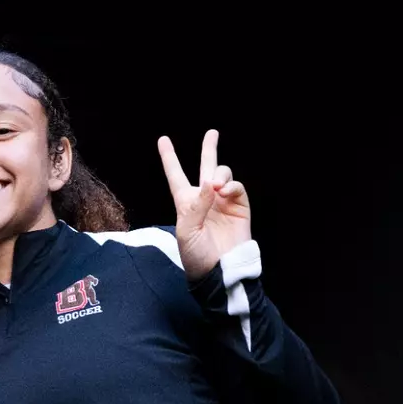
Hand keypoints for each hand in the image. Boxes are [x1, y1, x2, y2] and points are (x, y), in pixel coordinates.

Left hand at [158, 129, 251, 280]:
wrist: (220, 270)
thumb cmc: (197, 255)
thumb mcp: (187, 232)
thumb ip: (196, 206)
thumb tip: (210, 182)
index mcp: (186, 203)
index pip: (176, 176)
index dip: (169, 158)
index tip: (163, 139)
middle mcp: (205, 198)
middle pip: (206, 167)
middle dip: (209, 149)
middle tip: (212, 133)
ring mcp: (223, 201)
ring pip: (222, 174)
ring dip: (219, 175)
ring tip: (217, 188)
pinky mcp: (240, 207)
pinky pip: (236, 187)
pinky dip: (231, 186)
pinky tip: (224, 193)